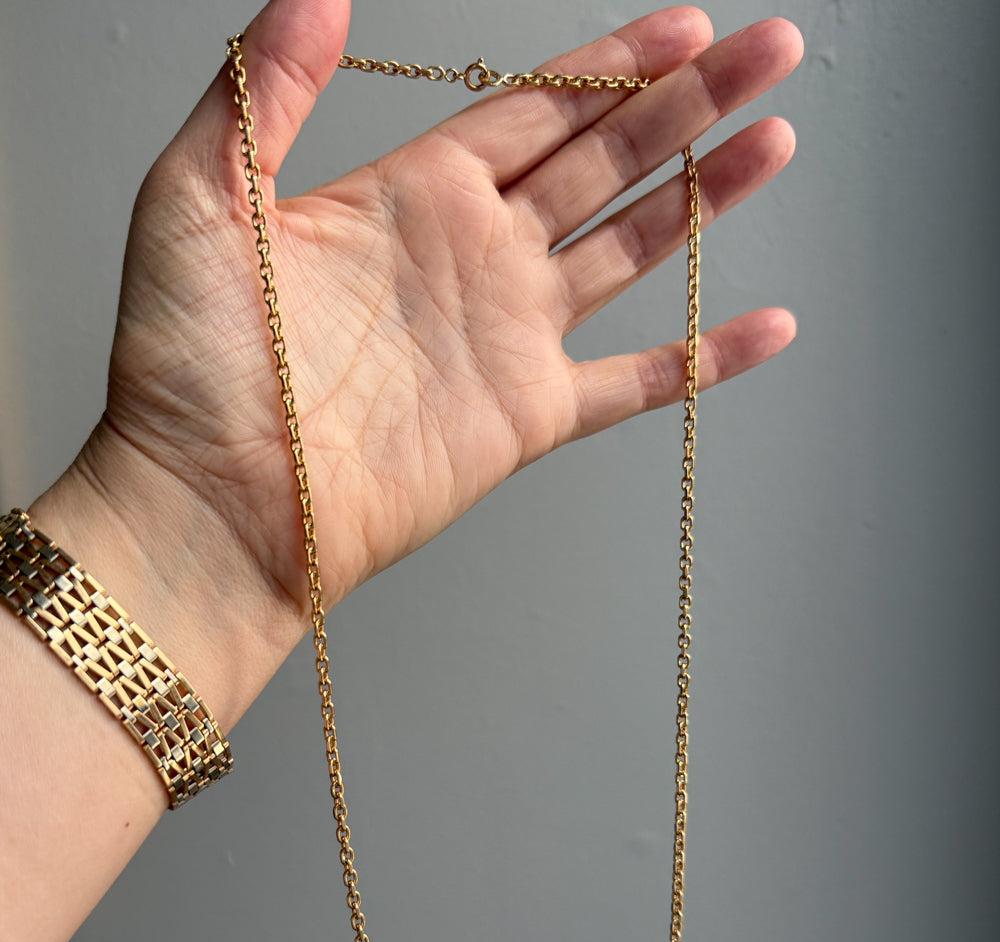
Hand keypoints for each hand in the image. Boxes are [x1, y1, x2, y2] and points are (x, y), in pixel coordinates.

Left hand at [65, 0, 801, 676]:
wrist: (214, 503)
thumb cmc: (188, 367)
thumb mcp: (198, 195)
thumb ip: (263, 88)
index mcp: (409, 196)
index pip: (532, 109)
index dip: (610, 63)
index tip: (683, 23)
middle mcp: (472, 258)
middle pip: (602, 158)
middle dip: (687, 101)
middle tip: (766, 49)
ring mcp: (507, 338)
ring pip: (631, 247)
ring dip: (704, 195)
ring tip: (775, 138)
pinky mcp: (528, 418)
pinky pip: (637, 383)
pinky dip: (705, 360)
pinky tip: (767, 327)